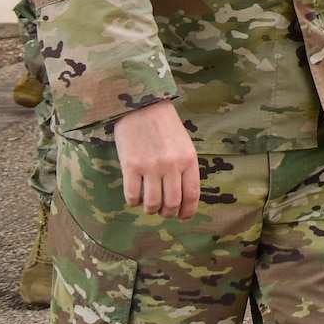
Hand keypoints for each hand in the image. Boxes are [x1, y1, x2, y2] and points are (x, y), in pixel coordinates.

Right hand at [114, 100, 199, 220]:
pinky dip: (133, 202)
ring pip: (152, 204)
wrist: (141, 104)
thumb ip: (185, 167)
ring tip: (148, 206)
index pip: (192, 194)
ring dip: (150, 210)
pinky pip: (132, 196)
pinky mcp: (130, 166)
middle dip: (168, 213)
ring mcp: (151, 166)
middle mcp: (172, 165)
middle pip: (172, 203)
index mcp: (188, 159)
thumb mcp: (183, 143)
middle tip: (163, 212)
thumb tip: (183, 195)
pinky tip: (134, 197)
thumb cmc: (164, 124)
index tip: (183, 218)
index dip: (188, 211)